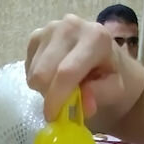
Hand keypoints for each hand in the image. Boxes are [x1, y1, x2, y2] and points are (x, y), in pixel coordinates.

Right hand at [25, 14, 143, 128]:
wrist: (107, 58)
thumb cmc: (112, 76)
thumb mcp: (115, 89)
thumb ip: (101, 95)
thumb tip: (84, 104)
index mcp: (95, 37)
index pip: (67, 72)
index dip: (56, 98)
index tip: (53, 117)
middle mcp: (70, 26)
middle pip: (43, 73)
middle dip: (49, 95)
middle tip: (62, 104)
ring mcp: (50, 27)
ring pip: (33, 72)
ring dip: (44, 88)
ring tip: (62, 86)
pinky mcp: (37, 34)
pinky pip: (28, 67)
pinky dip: (38, 79)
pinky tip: (53, 75)